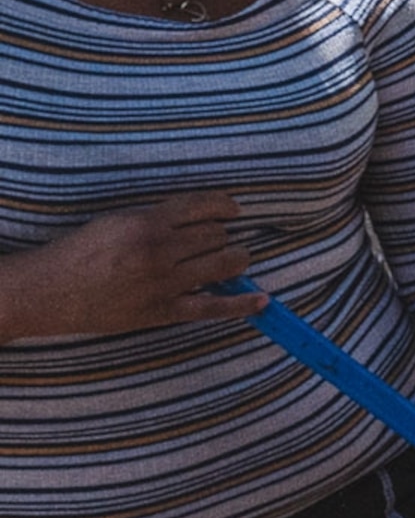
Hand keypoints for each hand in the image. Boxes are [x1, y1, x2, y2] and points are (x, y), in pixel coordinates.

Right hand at [0, 193, 257, 339]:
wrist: (48, 293)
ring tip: (232, 260)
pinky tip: (263, 300)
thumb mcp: (117, 221)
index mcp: (148, 223)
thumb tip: (200, 215)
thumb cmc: (80, 253)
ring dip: (235, 260)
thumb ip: (157, 218)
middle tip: (215, 242)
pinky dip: (242, 304)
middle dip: (222, 236)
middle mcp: (160, 250)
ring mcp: (164, 283)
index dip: (226, 206)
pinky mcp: (163, 312)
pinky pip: (213, 307)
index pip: (205, 206)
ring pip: (225, 264)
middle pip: (218, 235)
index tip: (233, 210)